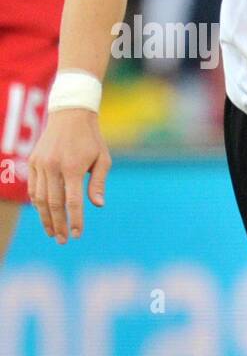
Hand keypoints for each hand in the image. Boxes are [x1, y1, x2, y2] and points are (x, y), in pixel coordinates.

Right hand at [28, 109, 110, 242]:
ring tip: (52, 233)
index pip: (73, 202)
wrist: (70, 114)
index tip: (77, 235)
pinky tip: (45, 215)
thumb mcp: (103, 159)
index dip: (75, 221)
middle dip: (58, 225)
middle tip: (62, 241)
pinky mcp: (33, 162)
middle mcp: (53, 166)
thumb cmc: (92, 139)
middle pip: (53, 204)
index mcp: (72, 167)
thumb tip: (98, 205)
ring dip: (45, 218)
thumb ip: (98, 183)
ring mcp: (40, 164)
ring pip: (39, 198)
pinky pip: (33, 188)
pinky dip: (38, 204)